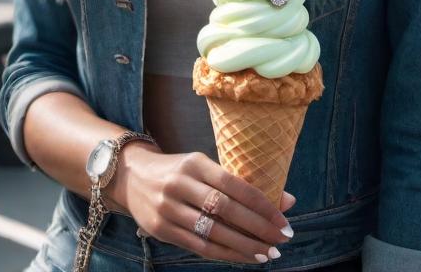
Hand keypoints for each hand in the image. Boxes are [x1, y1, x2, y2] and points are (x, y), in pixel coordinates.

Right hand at [111, 146, 294, 263]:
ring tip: (267, 254)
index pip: (234, 183)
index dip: (260, 203)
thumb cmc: (181, 171)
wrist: (132, 176)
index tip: (284, 219)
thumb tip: (288, 200)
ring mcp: (168, 208)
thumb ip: (241, 183)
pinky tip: (244, 257)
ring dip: (244, 246)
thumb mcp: (205, 167)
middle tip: (282, 239)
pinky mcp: (161, 229)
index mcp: (195, 163)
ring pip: (213, 232)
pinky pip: (199, 247)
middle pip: (225, 210)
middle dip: (257, 228)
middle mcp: (180, 183)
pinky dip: (225, 254)